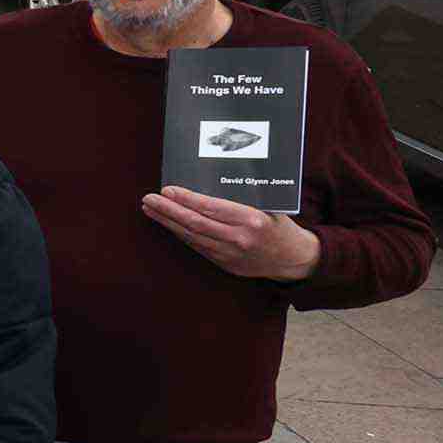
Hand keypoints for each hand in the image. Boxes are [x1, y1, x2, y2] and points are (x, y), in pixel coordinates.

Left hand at [143, 186, 320, 280]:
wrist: (293, 259)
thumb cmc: (280, 225)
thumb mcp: (269, 206)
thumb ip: (244, 196)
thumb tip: (210, 178)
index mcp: (252, 220)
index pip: (211, 208)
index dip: (187, 199)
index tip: (168, 190)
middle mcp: (239, 239)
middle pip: (196, 224)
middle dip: (169, 211)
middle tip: (148, 199)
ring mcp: (231, 255)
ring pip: (192, 237)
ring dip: (168, 223)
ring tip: (150, 209)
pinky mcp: (226, 264)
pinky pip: (198, 247)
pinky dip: (181, 234)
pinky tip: (168, 224)